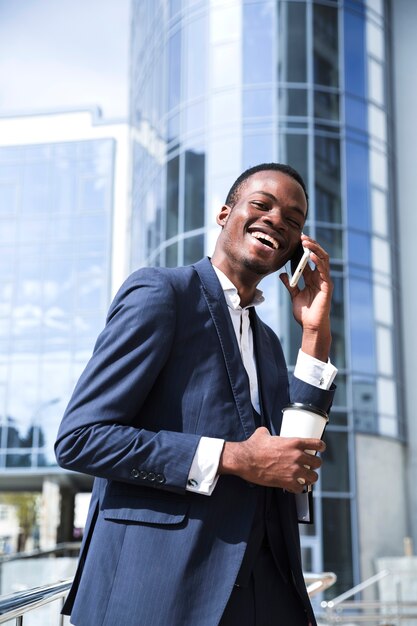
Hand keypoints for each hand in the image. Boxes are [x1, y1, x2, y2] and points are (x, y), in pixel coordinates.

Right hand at [218, 427, 324, 492]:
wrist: (246, 460)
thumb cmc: (253, 446)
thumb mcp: (262, 434)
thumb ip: (269, 433)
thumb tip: (266, 433)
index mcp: (294, 442)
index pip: (316, 443)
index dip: (320, 446)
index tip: (320, 448)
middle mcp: (297, 456)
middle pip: (317, 462)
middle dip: (315, 464)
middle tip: (310, 466)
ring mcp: (294, 470)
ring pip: (313, 477)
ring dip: (310, 478)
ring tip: (306, 478)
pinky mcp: (288, 482)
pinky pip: (300, 488)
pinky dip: (298, 488)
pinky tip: (294, 486)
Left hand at [280, 234, 332, 360]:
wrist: (310, 325)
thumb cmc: (304, 313)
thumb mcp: (294, 295)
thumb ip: (289, 284)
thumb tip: (282, 275)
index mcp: (312, 278)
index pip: (310, 259)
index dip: (304, 249)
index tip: (297, 239)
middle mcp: (319, 277)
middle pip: (318, 256)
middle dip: (311, 245)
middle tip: (302, 236)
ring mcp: (324, 281)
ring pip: (322, 260)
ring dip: (314, 249)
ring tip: (306, 241)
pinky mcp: (327, 286)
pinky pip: (323, 271)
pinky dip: (318, 261)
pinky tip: (311, 254)